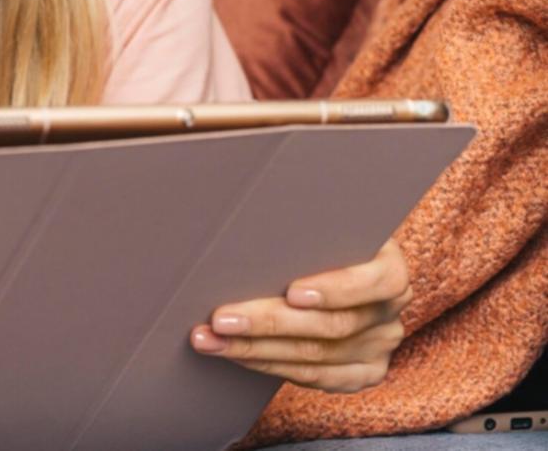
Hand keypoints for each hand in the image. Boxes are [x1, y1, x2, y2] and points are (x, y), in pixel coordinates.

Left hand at [189, 237, 412, 393]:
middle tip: (220, 319)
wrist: (335, 264)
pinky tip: (236, 355)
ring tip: (210, 340)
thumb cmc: (318, 236)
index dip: (335, 290)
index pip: (376, 282)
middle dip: (269, 323)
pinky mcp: (364, 372)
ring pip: (316, 358)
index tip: (292, 292)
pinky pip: (314, 378)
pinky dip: (269, 365)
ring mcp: (379, 346)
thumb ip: (303, 227)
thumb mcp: (321, 223)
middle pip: (333, 326)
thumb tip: (249, 223)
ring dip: (255, 349)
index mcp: (390, 268)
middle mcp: (389, 312)